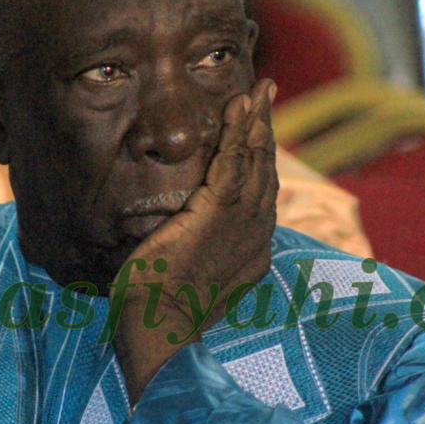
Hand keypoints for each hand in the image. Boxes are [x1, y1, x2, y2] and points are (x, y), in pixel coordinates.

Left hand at [112, 79, 277, 402]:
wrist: (158, 332)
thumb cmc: (161, 315)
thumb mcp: (188, 280)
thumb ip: (195, 254)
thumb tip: (179, 237)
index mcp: (250, 252)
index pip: (260, 193)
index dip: (261, 158)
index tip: (258, 131)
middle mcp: (255, 235)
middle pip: (265, 171)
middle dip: (265, 129)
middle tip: (265, 94)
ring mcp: (240, 225)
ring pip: (254, 161)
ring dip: (256, 121)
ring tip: (257, 91)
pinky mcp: (216, 215)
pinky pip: (232, 163)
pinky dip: (238, 131)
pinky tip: (239, 106)